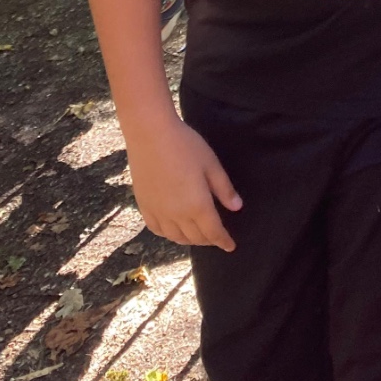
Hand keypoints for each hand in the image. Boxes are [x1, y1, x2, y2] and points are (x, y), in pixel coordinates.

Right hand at [124, 114, 242, 250]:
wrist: (150, 135)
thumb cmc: (185, 145)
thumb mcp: (211, 164)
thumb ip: (224, 189)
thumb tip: (237, 207)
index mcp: (197, 206)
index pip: (213, 232)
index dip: (224, 241)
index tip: (231, 246)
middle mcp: (177, 215)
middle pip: (195, 237)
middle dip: (209, 240)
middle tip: (216, 237)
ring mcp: (158, 212)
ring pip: (176, 237)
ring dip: (190, 240)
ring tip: (198, 235)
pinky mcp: (144, 206)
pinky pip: (157, 230)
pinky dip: (168, 234)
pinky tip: (173, 230)